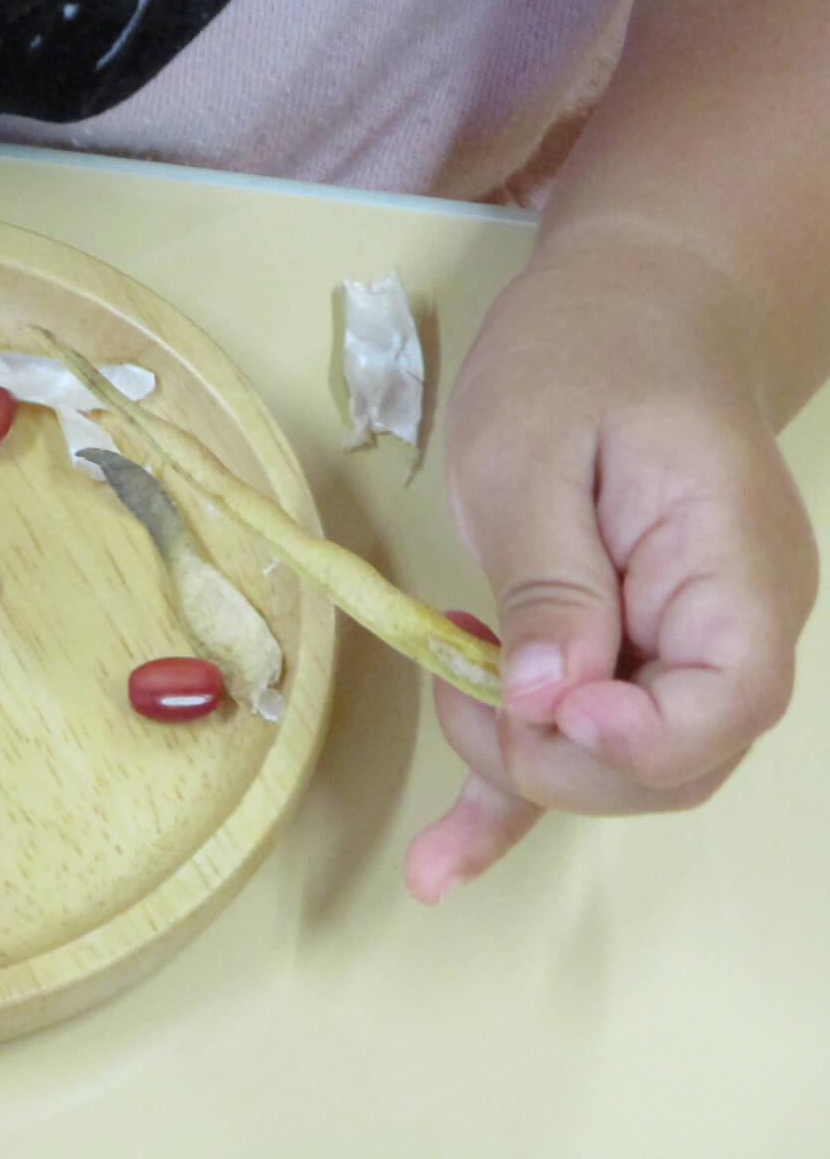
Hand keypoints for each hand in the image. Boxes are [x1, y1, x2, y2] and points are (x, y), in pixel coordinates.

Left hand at [405, 234, 817, 901]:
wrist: (633, 304)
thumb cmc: (587, 349)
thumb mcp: (538, 446)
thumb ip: (553, 576)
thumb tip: (553, 697)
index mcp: (731, 566)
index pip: (725, 705)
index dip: (634, 740)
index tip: (544, 706)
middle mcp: (730, 624)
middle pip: (666, 761)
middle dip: (552, 758)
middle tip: (458, 684)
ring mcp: (685, 644)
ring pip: (618, 764)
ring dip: (522, 763)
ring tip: (444, 691)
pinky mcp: (628, 650)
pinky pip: (579, 741)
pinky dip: (509, 799)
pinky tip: (438, 866)